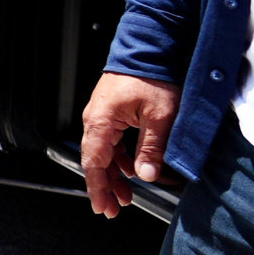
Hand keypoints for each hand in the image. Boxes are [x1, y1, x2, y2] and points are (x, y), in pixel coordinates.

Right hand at [81, 72, 181, 217]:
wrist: (150, 46)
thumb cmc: (152, 76)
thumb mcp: (159, 117)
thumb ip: (151, 149)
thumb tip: (146, 177)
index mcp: (100, 121)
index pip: (94, 163)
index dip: (98, 188)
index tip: (103, 208)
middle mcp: (95, 118)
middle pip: (95, 160)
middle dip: (105, 186)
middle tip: (115, 208)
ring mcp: (102, 114)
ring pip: (103, 151)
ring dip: (114, 174)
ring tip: (127, 193)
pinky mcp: (112, 110)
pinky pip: (110, 140)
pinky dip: (119, 158)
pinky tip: (132, 167)